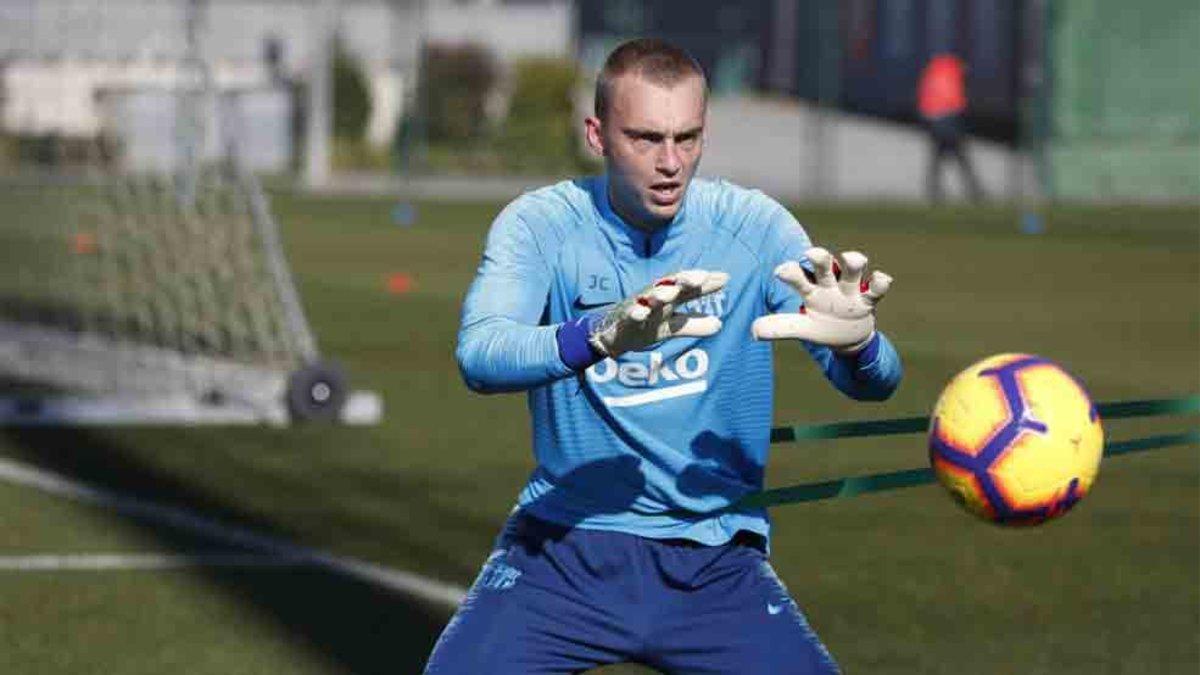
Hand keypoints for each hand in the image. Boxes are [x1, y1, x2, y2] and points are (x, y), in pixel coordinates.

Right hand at [589, 270, 728, 356]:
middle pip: (672, 285)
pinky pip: (630, 314)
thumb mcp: (672, 327)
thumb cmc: (645, 326)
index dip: (705, 283)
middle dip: (685, 280)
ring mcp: (639, 305)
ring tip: (673, 292)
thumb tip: (720, 324)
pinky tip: (642, 313)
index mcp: (669, 297)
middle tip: (701, 277)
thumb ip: (694, 324)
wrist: (613, 336)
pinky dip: (636, 312)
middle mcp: (655, 297)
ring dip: (661, 293)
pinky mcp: (624, 318)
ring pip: (651, 297)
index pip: (689, 287)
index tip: (724, 278)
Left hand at [751, 247, 890, 352]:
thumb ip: (781, 327)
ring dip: (853, 261)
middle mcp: (829, 285)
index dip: (791, 272)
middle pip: (824, 265)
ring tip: (850, 258)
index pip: (798, 276)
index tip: (779, 271)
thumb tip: (753, 331)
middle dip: (819, 257)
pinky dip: (880, 282)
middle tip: (810, 253)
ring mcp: (850, 291)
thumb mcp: (802, 328)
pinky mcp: (868, 300)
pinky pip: (876, 289)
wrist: (848, 336)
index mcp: (810, 290)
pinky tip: (881, 279)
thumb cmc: (820, 325)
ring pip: (853, 269)